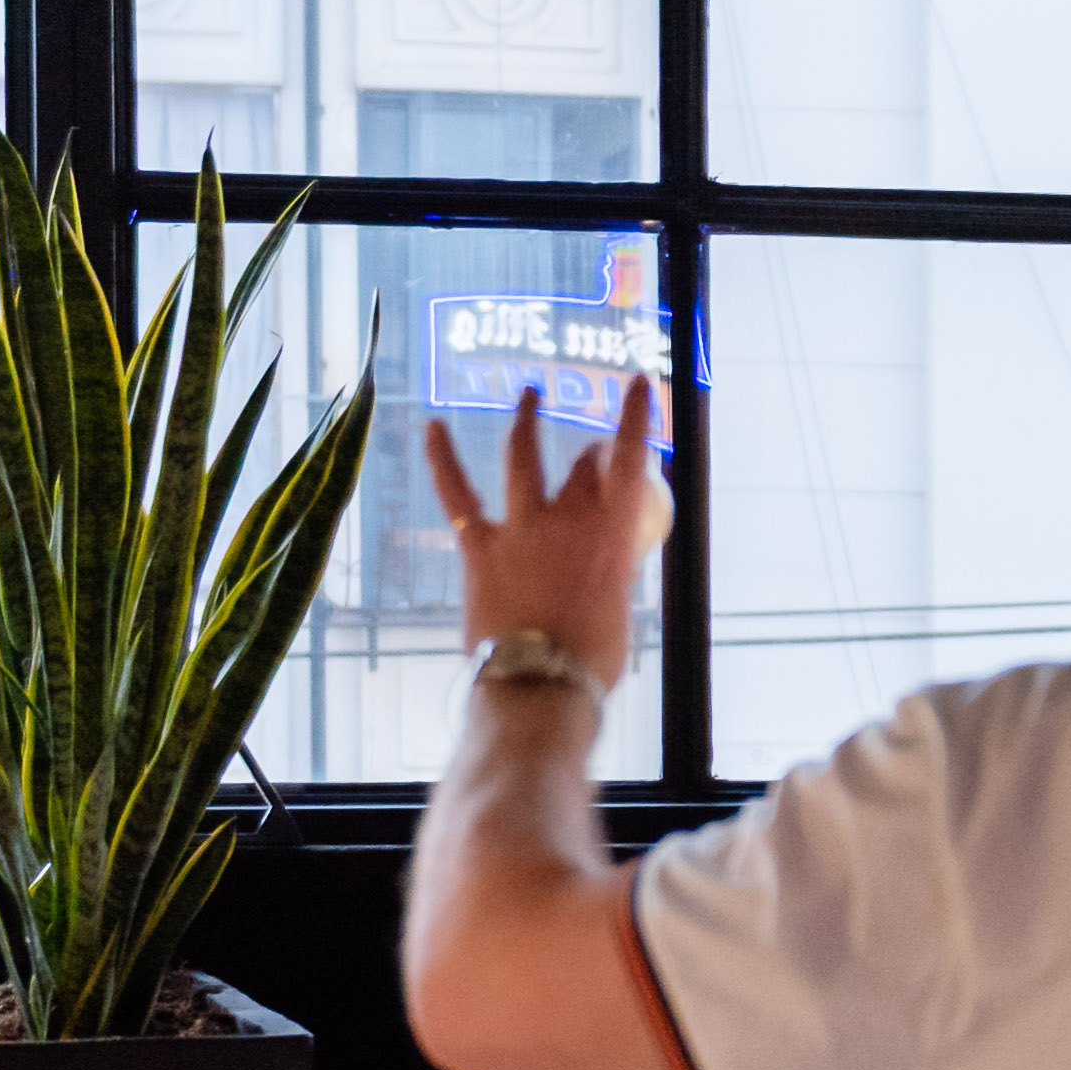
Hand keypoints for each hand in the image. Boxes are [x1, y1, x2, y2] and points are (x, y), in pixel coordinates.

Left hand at [422, 377, 668, 688]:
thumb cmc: (590, 662)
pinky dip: (443, 459)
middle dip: (592, 454)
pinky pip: (458, 494)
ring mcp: (522, 529)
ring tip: (528, 394)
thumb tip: (605, 565)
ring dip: (526, 419)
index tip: (638, 383)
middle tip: (594, 454)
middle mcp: (570, 519)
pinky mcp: (481, 548)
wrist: (540, 686)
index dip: (636, 414)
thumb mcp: (618, 610)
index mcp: (613, 536)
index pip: (631, 459)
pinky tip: (432, 427)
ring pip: (523, 457)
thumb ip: (612, 574)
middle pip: (584, 465)